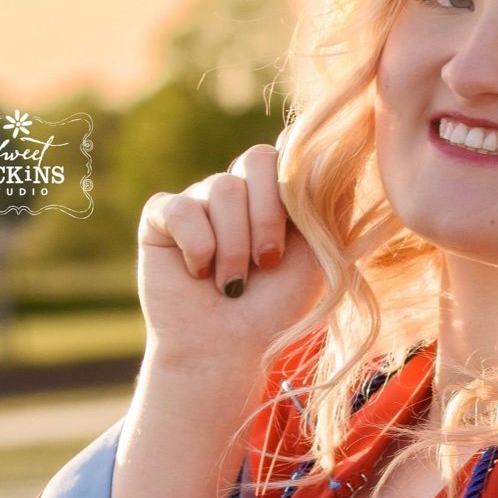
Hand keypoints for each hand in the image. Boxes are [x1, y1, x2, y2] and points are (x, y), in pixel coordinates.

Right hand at [138, 143, 323, 374]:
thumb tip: (336, 148)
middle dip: (266, 217)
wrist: (226, 350)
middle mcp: (237, 189)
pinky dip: (197, 247)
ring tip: (231, 284)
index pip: (287, 154)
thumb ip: (331, 203)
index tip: (287, 248)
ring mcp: (198, 200)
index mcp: (274, 193)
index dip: (289, 194)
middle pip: (255, 159)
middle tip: (266, 263)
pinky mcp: (161, 217)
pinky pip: (181, 209)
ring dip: (233, 247)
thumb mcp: (319, 255)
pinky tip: (198, 273)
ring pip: (220, 188)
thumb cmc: (274, 308)